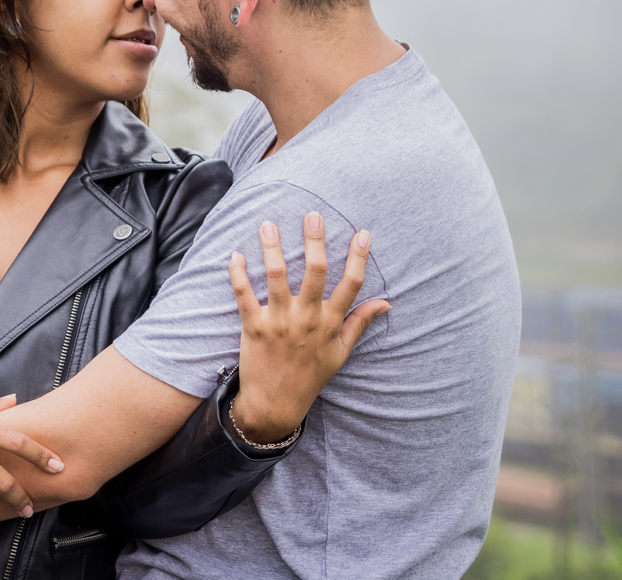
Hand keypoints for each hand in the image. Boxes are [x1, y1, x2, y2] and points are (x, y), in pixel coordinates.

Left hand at [228, 213, 390, 442]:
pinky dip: (238, 274)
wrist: (275, 405)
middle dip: (315, 241)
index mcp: (330, 324)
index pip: (351, 285)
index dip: (359, 258)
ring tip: (268, 224)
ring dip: (272, 247)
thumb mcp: (340, 353)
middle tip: (312, 216)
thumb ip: (359, 324)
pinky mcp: (254, 328)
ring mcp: (280, 322)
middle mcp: (307, 319)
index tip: (362, 233)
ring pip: (277, 276)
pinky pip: (244, 295)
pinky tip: (236, 255)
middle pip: (316, 272)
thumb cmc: (310, 377)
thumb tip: (385, 302)